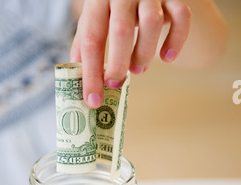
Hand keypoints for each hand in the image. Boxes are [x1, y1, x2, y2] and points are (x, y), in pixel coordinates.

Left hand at [71, 0, 190, 107]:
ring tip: (139, 69)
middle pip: (120, 31)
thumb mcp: (95, 19)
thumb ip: (85, 44)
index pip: (91, 38)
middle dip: (117, 65)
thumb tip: (77, 82)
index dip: (90, 73)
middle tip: (115, 83)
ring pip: (152, 24)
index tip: (93, 100)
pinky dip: (176, 41)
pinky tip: (167, 57)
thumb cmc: (115, 9)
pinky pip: (182, 18)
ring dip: (144, 54)